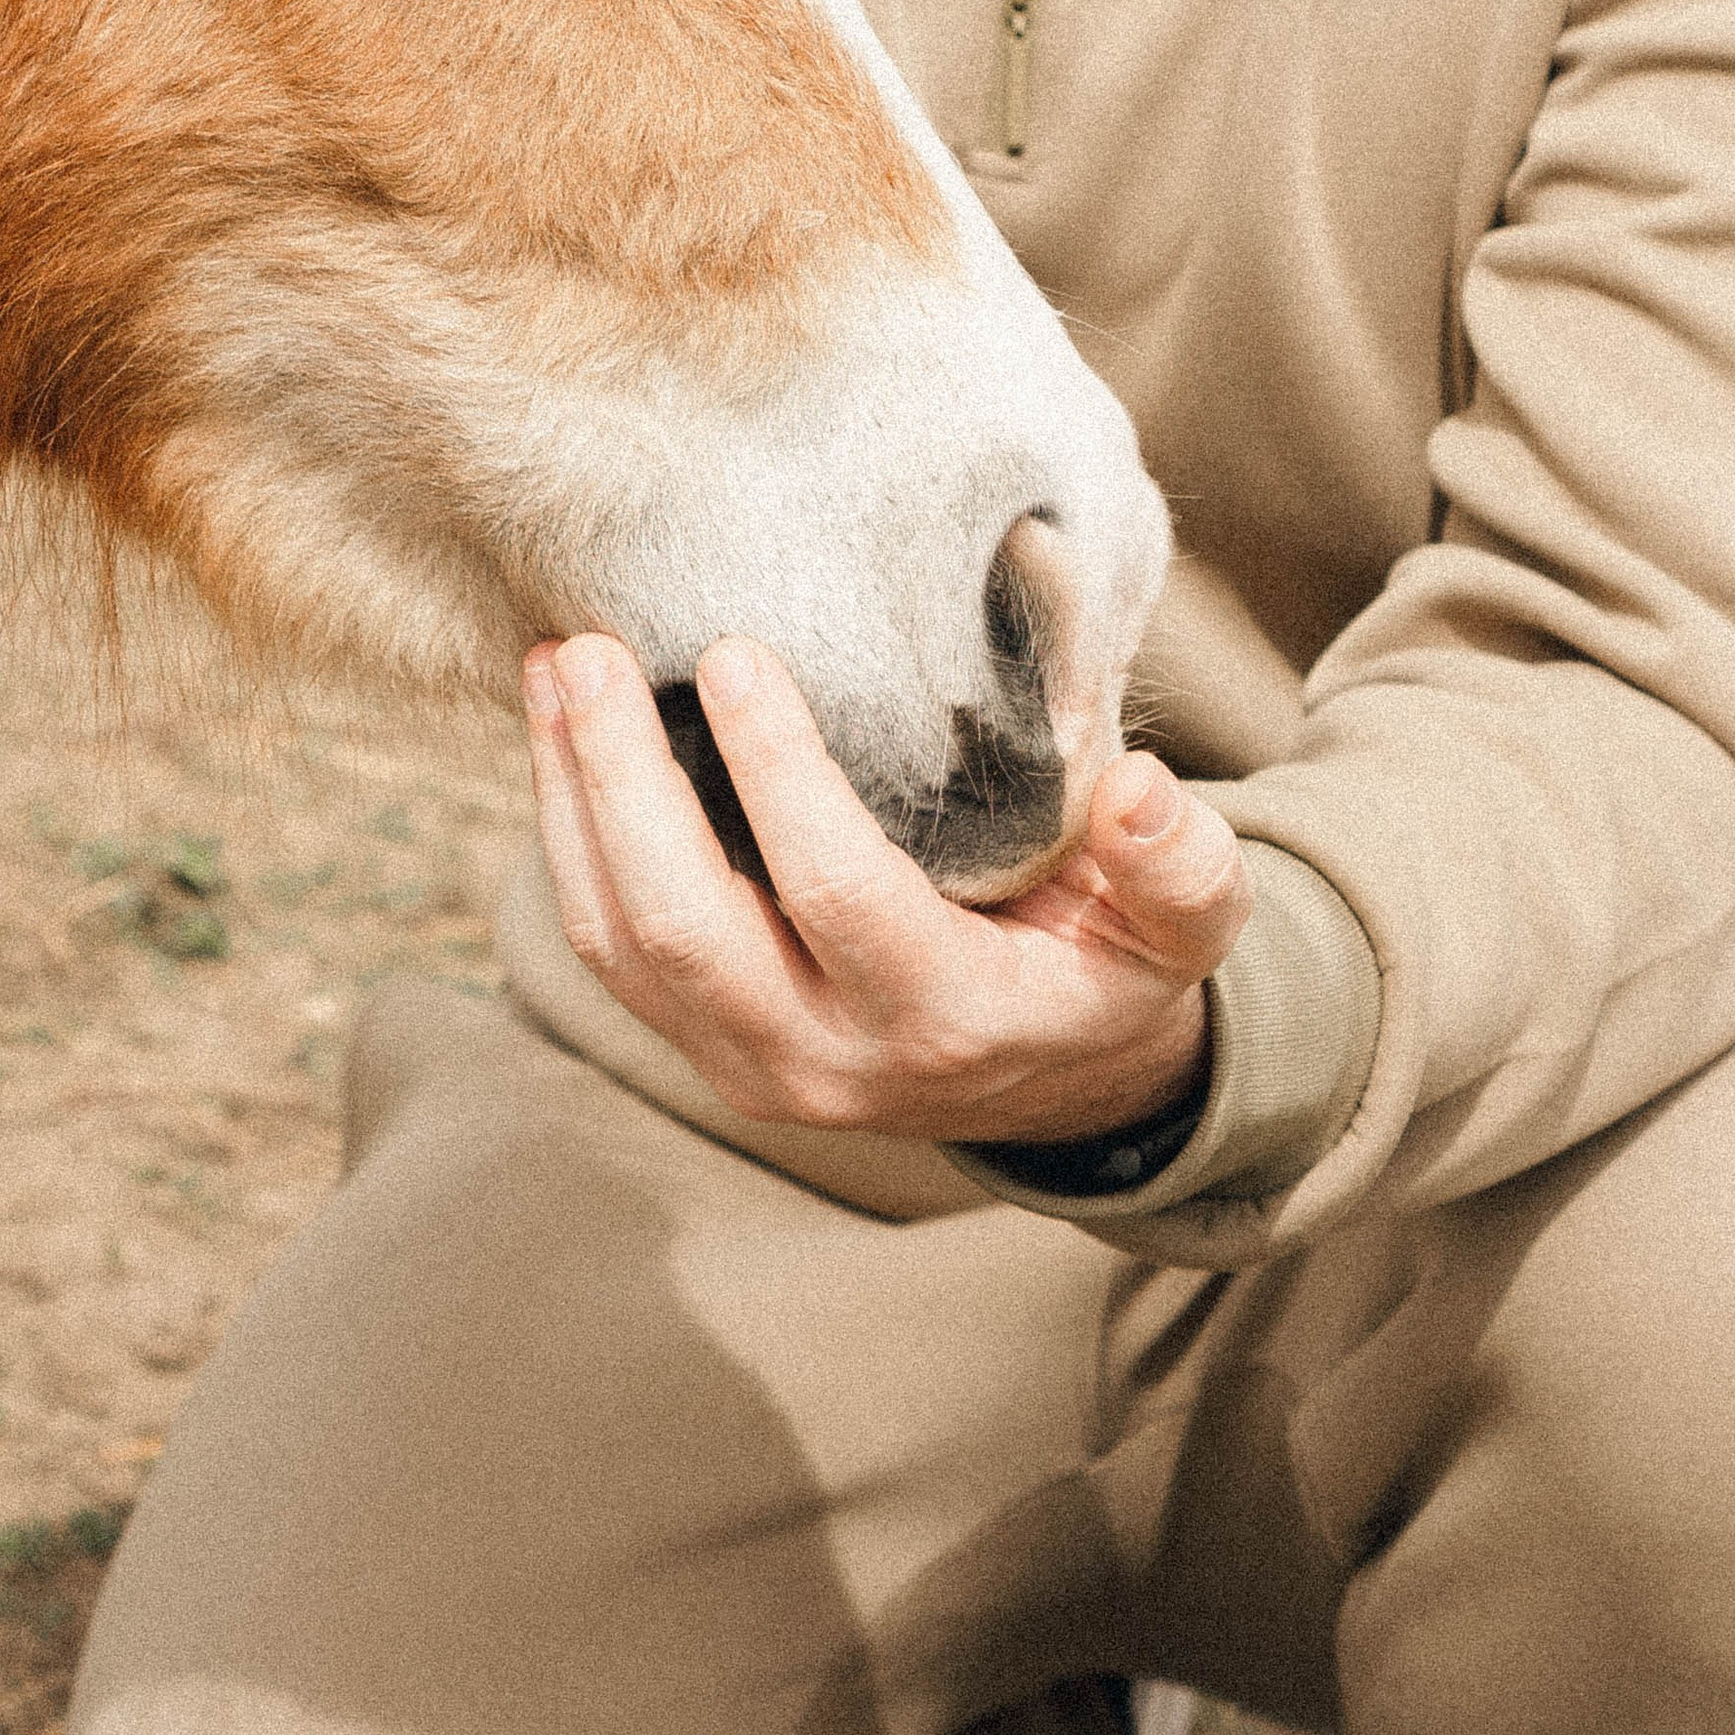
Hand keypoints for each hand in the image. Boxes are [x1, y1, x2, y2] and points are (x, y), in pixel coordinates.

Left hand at [525, 630, 1249, 1147]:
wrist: (1052, 1083)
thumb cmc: (1107, 969)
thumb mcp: (1181, 931)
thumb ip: (1180, 868)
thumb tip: (1143, 791)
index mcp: (949, 1021)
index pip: (838, 894)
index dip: (776, 775)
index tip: (730, 654)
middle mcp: (830, 1063)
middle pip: (681, 931)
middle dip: (618, 784)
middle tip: (588, 651)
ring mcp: (750, 1065)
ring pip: (619, 945)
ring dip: (569, 803)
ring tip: (552, 671)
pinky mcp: (700, 1047)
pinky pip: (607, 951)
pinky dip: (568, 840)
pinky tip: (558, 735)